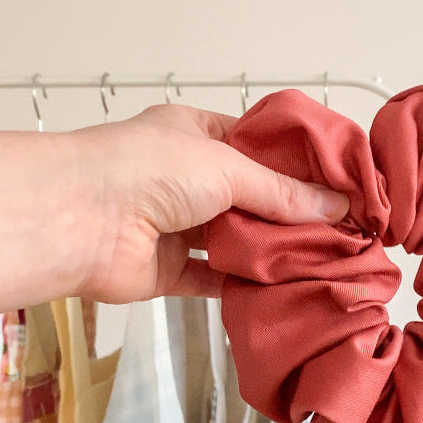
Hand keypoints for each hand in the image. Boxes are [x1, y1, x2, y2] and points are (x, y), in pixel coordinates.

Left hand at [74, 104, 348, 303]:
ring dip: (271, 250)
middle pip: (251, 197)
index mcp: (196, 134)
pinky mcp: (168, 270)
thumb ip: (282, 192)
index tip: (341, 183)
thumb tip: (336, 207)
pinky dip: (244, 285)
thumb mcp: (227, 167)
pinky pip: (214, 279)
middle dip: (292, 213)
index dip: (298, 164)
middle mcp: (186, 177)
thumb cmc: (142, 170)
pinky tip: (284, 288)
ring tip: (325, 260)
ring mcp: (176, 225)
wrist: (79, 220)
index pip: (258, 145)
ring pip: (236, 240)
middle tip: (343, 229)